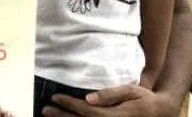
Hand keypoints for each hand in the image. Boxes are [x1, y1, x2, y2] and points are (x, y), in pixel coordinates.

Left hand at [42, 84, 176, 116]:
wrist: (160, 113)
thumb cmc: (143, 99)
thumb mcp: (130, 91)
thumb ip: (110, 94)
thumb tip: (88, 98)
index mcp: (116, 116)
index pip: (87, 111)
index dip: (69, 104)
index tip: (55, 97)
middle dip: (61, 116)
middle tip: (46, 109)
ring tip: (50, 115)